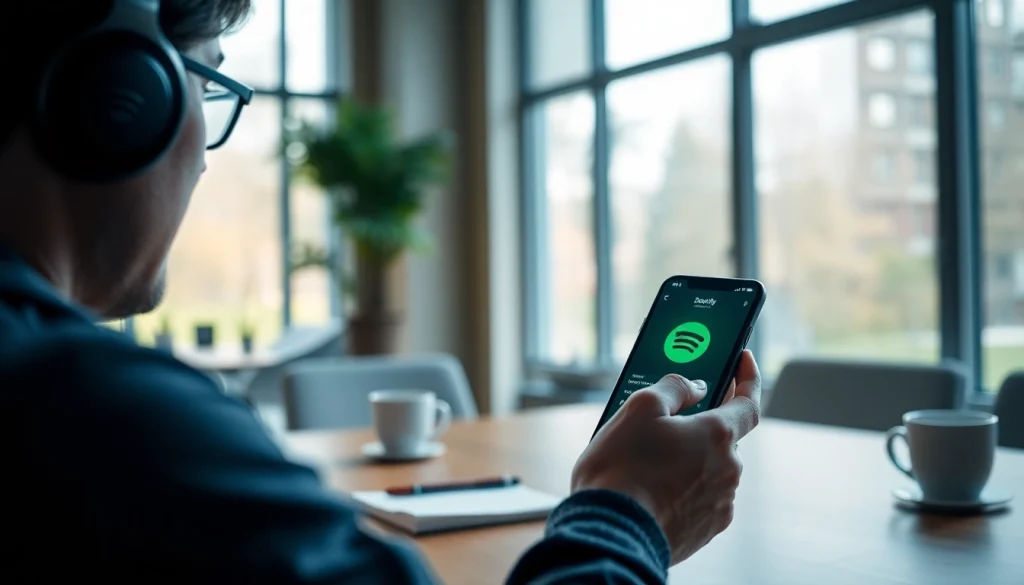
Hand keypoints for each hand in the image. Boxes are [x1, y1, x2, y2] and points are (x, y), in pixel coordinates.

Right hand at [571, 350, 761, 564]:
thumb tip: (695, 386)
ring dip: (690, 459)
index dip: (748, 377)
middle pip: (724, 438)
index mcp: (718, 436)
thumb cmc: (621, 469)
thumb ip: (674, 387)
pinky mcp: (706, 530)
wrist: (611, 533)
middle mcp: (728, 470)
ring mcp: (720, 503)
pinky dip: (685, 489)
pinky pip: (702, 498)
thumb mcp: (639, 409)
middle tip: (669, 421)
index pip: (749, 401)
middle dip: (701, 426)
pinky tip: (655, 489)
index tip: (742, 361)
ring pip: (711, 469)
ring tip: (650, 462)